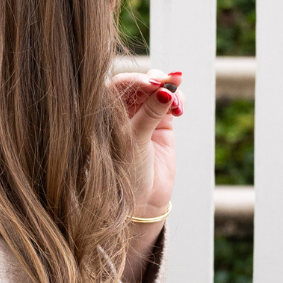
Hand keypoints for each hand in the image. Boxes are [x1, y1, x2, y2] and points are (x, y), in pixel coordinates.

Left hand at [108, 70, 184, 282]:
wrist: (142, 201)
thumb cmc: (124, 172)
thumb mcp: (134, 140)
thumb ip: (150, 113)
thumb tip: (165, 88)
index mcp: (103, 110)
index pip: (120, 84)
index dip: (137, 80)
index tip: (152, 84)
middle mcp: (122, 109)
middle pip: (141, 83)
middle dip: (156, 82)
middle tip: (168, 84)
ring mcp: (143, 115)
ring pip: (157, 90)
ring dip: (169, 90)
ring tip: (175, 101)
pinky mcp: (162, 124)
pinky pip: (170, 102)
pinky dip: (177, 100)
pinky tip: (179, 107)